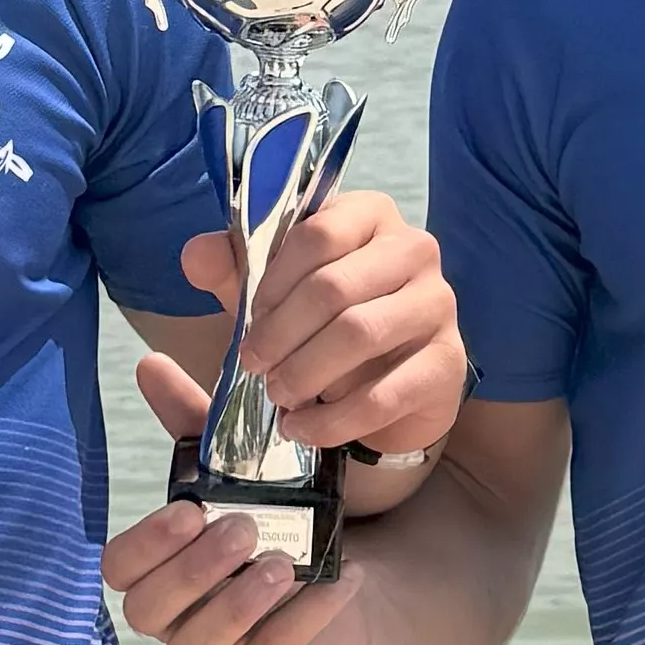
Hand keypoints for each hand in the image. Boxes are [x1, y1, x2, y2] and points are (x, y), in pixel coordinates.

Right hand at [102, 355, 397, 644]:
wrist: (357, 576)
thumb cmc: (278, 523)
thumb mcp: (240, 472)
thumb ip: (194, 425)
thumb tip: (150, 362)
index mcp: (158, 572)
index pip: (120, 570)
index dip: (145, 544)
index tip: (186, 509)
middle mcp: (176, 620)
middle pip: (150, 611)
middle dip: (193, 571)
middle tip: (240, 527)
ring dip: (238, 602)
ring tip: (280, 562)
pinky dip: (306, 618)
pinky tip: (339, 579)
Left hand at [185, 188, 468, 467]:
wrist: (386, 389)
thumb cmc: (325, 325)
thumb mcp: (274, 294)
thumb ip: (232, 271)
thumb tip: (195, 256)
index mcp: (369, 215)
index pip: (315, 233)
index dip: (271, 281)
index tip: (248, 320)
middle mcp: (414, 249)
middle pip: (333, 286)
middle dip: (280, 334)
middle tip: (253, 365)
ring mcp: (438, 305)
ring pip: (359, 334)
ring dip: (304, 373)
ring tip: (277, 396)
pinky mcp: (449, 364)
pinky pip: (384, 394)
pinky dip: (332, 419)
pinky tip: (301, 429)